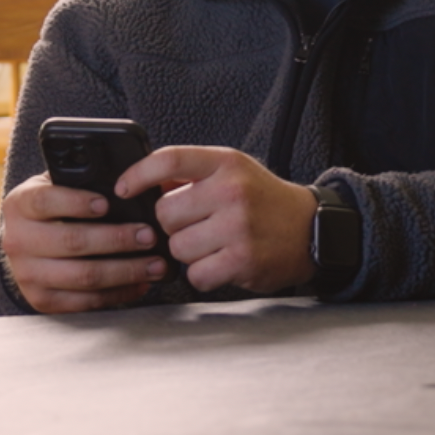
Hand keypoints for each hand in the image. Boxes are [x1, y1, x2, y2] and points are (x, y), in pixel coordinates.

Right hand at [0, 173, 165, 313]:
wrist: (26, 245)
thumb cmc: (53, 210)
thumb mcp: (56, 187)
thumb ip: (81, 183)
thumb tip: (128, 185)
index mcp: (20, 205)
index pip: (46, 201)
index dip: (77, 202)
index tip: (107, 203)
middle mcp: (17, 241)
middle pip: (72, 242)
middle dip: (117, 239)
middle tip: (149, 236)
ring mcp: (27, 275)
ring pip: (84, 276)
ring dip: (126, 271)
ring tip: (155, 264)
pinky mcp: (42, 301)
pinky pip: (86, 301)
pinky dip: (118, 293)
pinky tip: (140, 283)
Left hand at [117, 145, 319, 296]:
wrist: (311, 230)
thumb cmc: (265, 202)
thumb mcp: (233, 173)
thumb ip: (191, 176)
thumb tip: (143, 185)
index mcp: (226, 163)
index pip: (169, 160)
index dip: (137, 175)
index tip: (123, 189)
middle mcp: (232, 191)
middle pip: (164, 212)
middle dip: (172, 225)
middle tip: (196, 227)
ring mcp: (238, 227)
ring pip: (177, 247)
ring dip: (188, 253)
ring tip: (213, 246)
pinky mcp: (242, 260)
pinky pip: (196, 274)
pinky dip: (203, 275)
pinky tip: (222, 264)